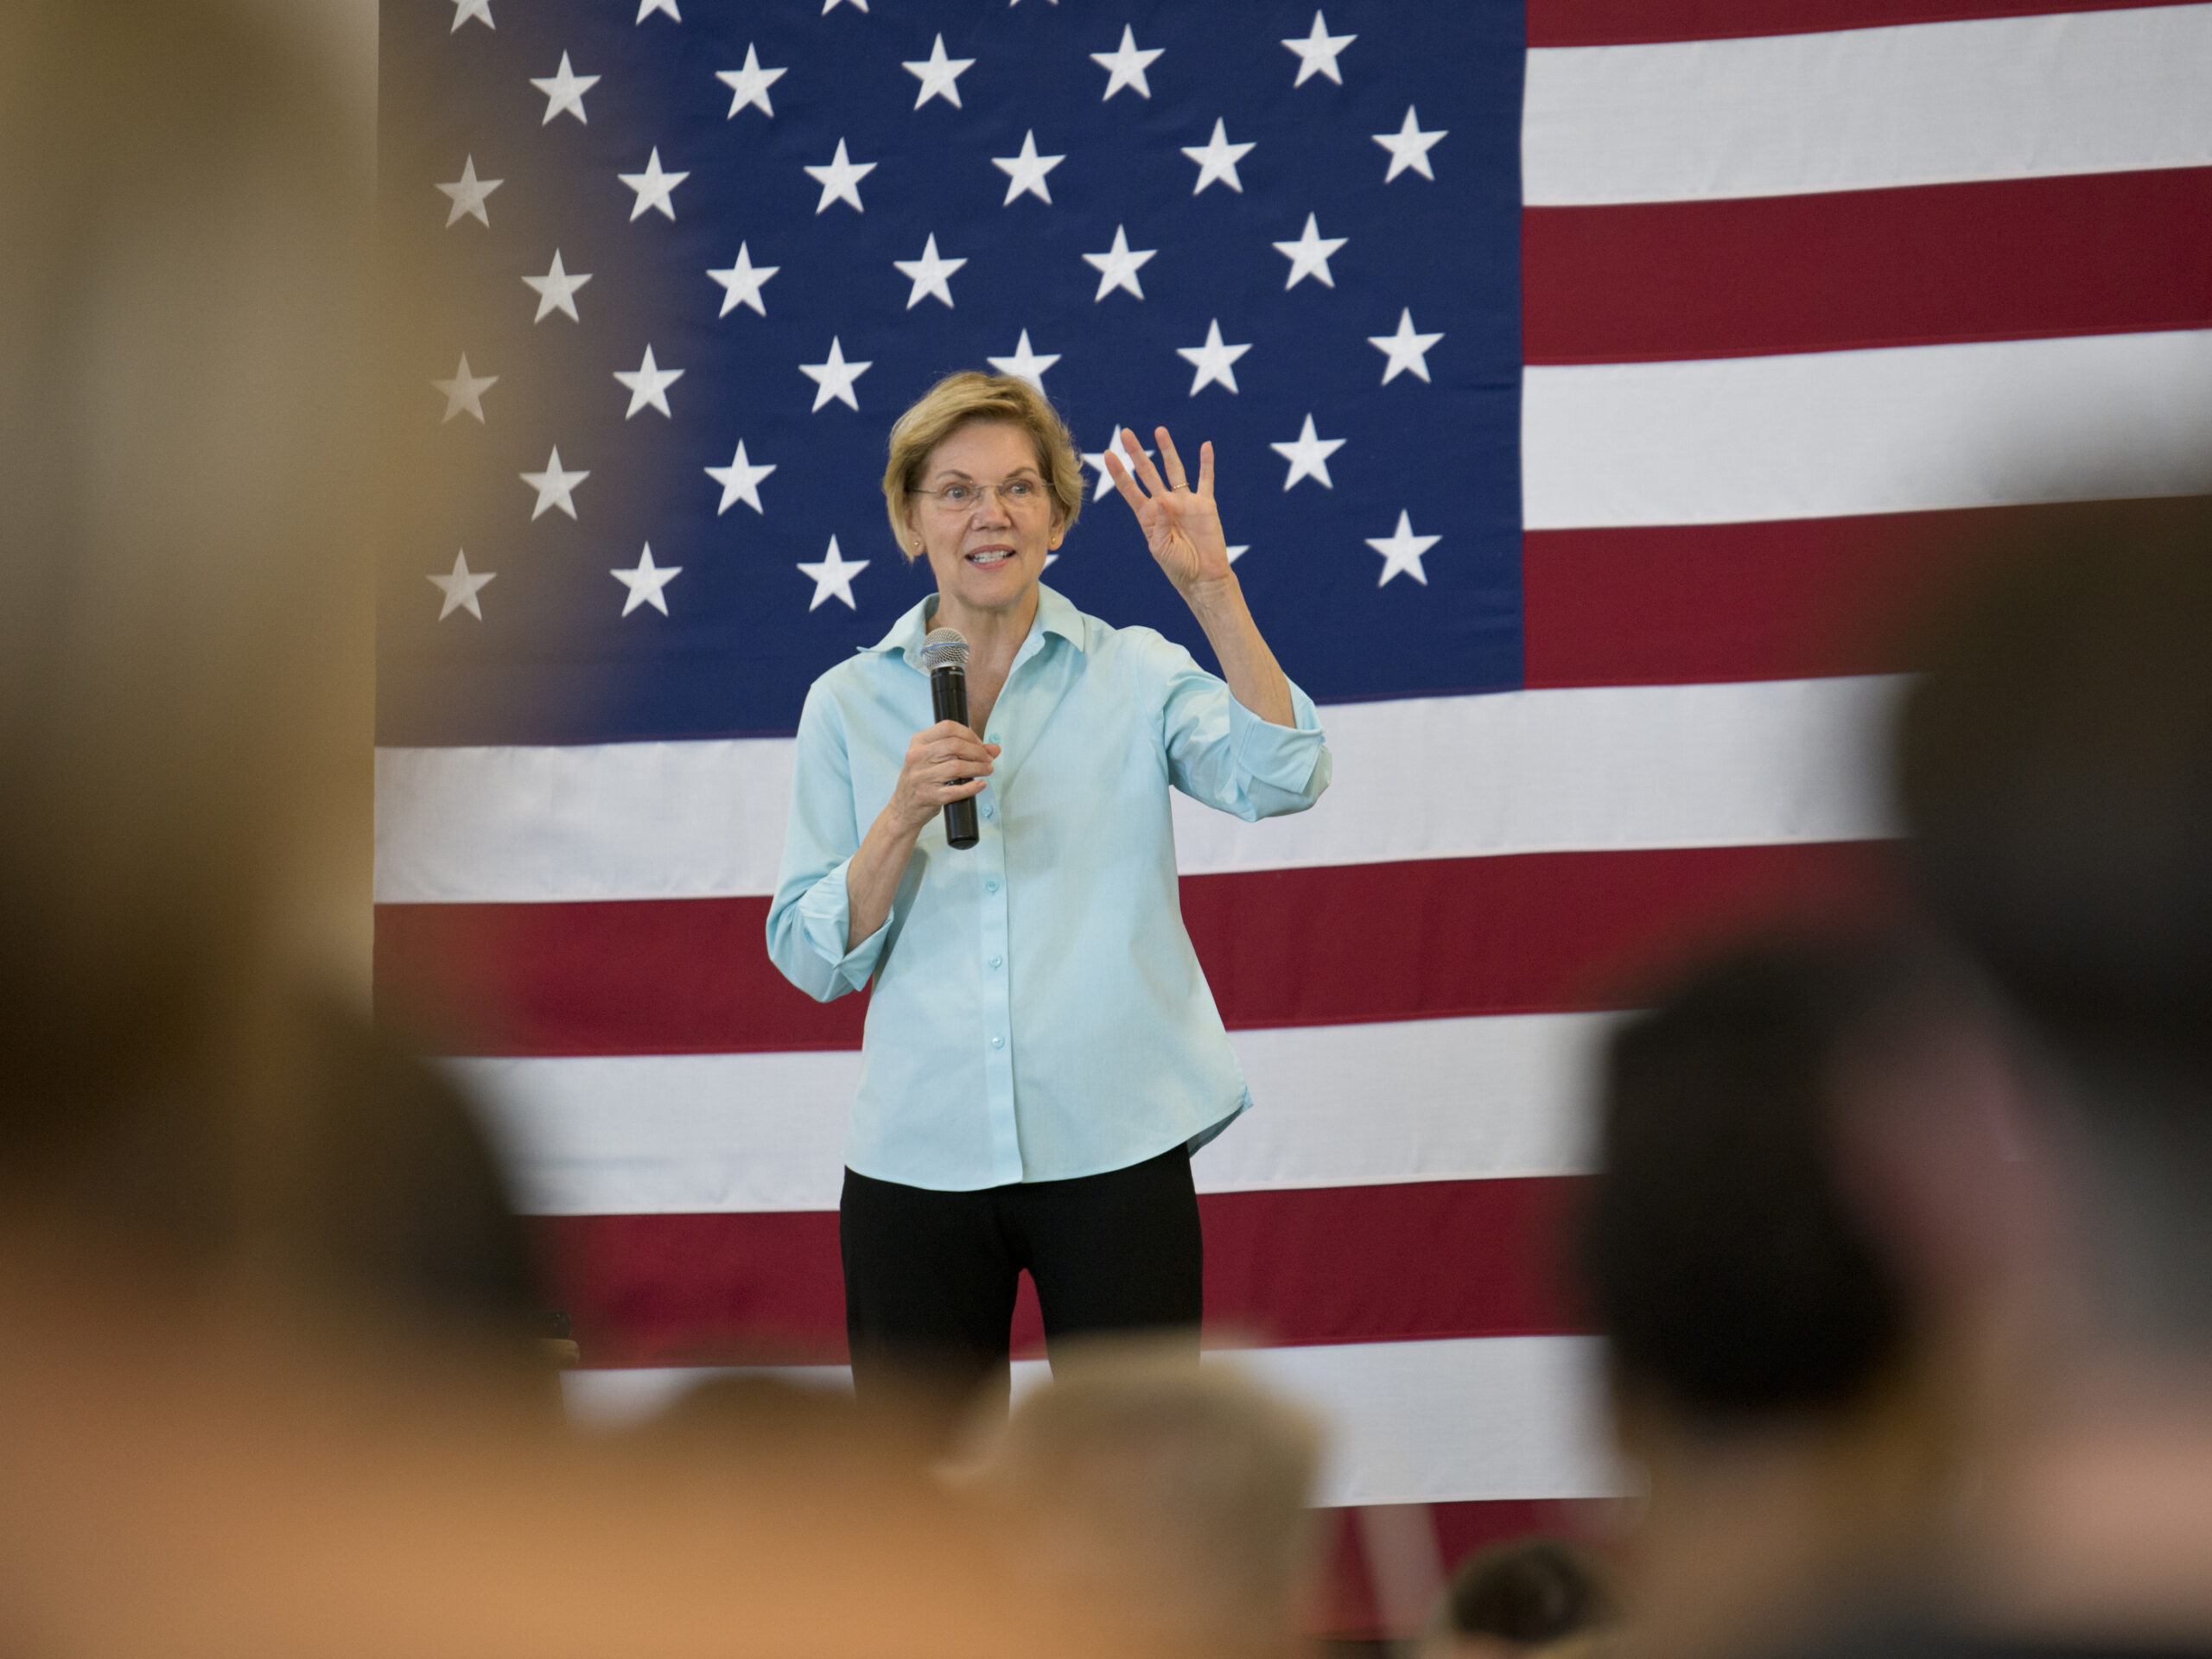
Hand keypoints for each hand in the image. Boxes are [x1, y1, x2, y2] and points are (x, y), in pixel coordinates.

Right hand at [886, 720, 999, 835]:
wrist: (903, 808)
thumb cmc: (922, 780)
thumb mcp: (935, 760)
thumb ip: (963, 750)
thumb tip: (994, 749)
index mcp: (918, 743)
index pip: (947, 728)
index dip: (969, 734)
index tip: (980, 744)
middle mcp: (917, 757)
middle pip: (955, 746)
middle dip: (978, 751)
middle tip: (988, 759)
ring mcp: (921, 777)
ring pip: (957, 767)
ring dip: (979, 768)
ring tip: (988, 770)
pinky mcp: (928, 796)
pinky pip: (956, 790)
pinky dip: (972, 787)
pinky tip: (981, 784)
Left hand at [1103, 425, 1235, 600]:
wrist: (1203, 579)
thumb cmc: (1178, 568)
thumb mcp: (1162, 549)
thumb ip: (1159, 525)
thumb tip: (1162, 499)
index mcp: (1148, 516)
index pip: (1130, 489)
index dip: (1119, 472)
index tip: (1108, 455)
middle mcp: (1164, 504)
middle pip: (1148, 472)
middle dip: (1136, 453)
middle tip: (1125, 432)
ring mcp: (1184, 502)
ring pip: (1174, 469)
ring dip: (1166, 450)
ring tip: (1159, 431)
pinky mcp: (1205, 505)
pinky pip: (1206, 479)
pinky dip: (1206, 463)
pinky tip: (1206, 446)